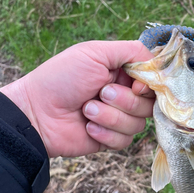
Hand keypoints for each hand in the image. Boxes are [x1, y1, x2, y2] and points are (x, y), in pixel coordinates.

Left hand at [0, 41, 154, 157]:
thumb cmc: (62, 78)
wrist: (36, 113)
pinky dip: (105, 133)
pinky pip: (124, 141)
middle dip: (125, 100)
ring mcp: (117, 118)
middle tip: (101, 93)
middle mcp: (124, 95)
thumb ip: (132, 51)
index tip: (135, 85)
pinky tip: (87, 127)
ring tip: (86, 110)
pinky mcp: (110, 139)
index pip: (154, 80)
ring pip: (138, 124)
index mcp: (122, 72)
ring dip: (110, 117)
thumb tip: (157, 65)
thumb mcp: (95, 53)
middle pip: (149, 104)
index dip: (149, 85)